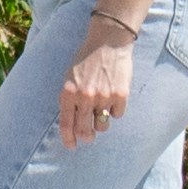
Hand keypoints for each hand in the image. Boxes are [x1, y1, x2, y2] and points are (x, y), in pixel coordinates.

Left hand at [57, 30, 133, 146]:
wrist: (107, 42)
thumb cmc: (86, 60)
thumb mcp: (70, 77)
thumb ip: (70, 99)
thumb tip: (72, 124)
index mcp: (69, 93)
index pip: (66, 123)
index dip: (68, 138)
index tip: (71, 146)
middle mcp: (85, 97)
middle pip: (85, 130)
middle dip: (87, 137)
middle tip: (89, 137)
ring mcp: (103, 96)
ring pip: (103, 125)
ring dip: (102, 122)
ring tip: (102, 107)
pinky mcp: (120, 95)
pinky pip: (118, 114)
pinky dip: (116, 109)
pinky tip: (114, 95)